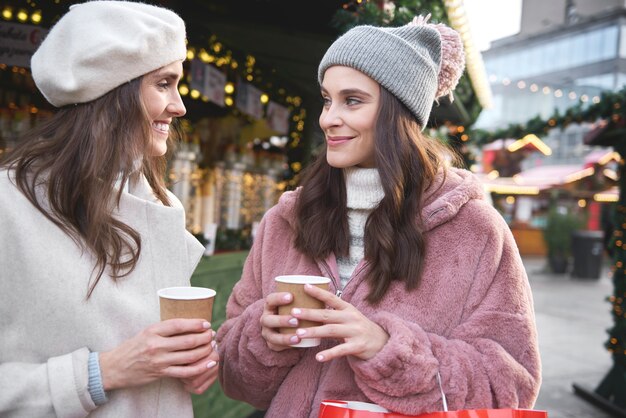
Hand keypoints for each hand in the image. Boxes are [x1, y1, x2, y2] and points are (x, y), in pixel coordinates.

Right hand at [99, 319, 215, 390]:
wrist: (114, 367)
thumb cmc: (133, 347)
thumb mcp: (146, 332)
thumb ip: (164, 329)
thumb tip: (188, 323)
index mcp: (152, 331)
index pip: (178, 325)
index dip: (195, 323)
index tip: (206, 323)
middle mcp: (156, 345)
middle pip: (187, 341)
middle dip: (204, 337)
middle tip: (211, 335)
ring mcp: (159, 361)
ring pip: (189, 356)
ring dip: (204, 351)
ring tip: (212, 346)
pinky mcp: (160, 373)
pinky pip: (185, 372)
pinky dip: (200, 368)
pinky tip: (209, 363)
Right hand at [259, 291, 301, 350]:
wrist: (286, 325)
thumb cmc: (294, 309)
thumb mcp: (295, 301)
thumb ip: (304, 295)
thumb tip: (323, 283)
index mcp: (270, 305)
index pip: (270, 300)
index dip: (279, 298)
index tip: (291, 296)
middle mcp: (266, 318)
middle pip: (269, 320)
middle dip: (282, 320)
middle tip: (296, 320)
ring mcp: (267, 332)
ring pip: (272, 335)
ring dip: (284, 336)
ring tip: (298, 336)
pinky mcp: (272, 344)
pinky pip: (276, 346)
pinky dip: (286, 346)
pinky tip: (296, 344)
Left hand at [291, 284, 388, 360]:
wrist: (382, 342)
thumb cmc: (359, 327)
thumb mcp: (349, 316)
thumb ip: (332, 313)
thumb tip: (309, 308)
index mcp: (348, 308)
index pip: (331, 298)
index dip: (318, 292)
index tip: (304, 286)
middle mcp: (351, 318)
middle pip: (327, 315)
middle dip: (309, 313)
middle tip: (293, 312)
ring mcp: (354, 332)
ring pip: (331, 331)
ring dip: (314, 332)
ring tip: (298, 333)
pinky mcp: (357, 346)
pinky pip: (341, 350)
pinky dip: (329, 354)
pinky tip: (318, 357)